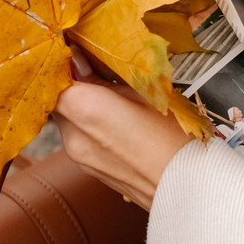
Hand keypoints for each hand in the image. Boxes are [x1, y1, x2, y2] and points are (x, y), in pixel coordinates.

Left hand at [52, 58, 191, 209]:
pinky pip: (80, 141)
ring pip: (68, 122)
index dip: (62, 65)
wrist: (191, 190)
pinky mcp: (90, 172)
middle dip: (74, 88)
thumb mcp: (147, 94)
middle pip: (58, 102)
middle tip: (101, 77)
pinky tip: (120, 128)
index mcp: (86, 109)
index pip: (52, 79)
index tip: (78, 54)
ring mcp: (79, 158)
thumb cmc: (177, 137)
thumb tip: (77, 59)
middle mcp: (73, 136)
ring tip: (116, 105)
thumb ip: (103, 77)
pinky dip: (91, 130)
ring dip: (83, 110)